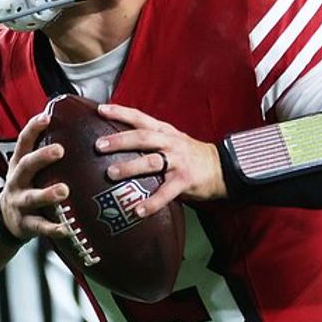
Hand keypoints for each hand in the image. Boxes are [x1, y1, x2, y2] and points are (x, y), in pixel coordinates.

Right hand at [0, 109, 72, 242]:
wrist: (5, 220)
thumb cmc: (25, 188)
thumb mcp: (27, 168)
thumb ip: (44, 152)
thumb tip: (74, 126)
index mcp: (18, 165)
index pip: (23, 142)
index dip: (33, 128)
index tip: (46, 117)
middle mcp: (17, 182)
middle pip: (25, 166)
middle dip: (41, 157)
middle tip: (59, 150)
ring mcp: (20, 203)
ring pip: (32, 197)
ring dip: (47, 193)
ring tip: (63, 190)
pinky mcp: (26, 224)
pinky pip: (40, 226)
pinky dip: (53, 228)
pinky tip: (66, 229)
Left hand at [94, 102, 225, 214]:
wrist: (223, 167)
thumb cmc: (190, 156)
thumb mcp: (171, 141)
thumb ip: (150, 141)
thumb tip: (118, 145)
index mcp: (164, 132)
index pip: (140, 118)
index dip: (120, 112)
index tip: (100, 110)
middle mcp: (170, 143)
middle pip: (142, 138)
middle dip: (119, 140)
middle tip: (99, 145)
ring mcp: (178, 162)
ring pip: (151, 162)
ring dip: (130, 167)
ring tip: (111, 173)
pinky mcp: (185, 180)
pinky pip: (166, 193)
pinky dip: (151, 202)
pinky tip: (137, 210)